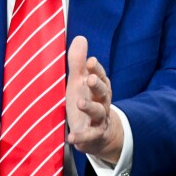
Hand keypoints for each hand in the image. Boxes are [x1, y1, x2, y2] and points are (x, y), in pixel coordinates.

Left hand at [66, 36, 122, 162]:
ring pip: (98, 112)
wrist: (98, 134)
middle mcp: (101, 102)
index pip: (100, 76)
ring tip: (80, 103)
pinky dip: (81, 137)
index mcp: (98, 87)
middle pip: (103, 92)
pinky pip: (89, 136)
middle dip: (98, 85)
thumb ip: (78, 62)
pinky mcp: (93, 135)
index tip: (91, 61)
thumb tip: (80, 37)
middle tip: (90, 79)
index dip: (97, 69)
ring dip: (90, 107)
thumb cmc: (86, 100)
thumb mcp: (79, 81)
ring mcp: (98, 119)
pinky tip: (72, 138)